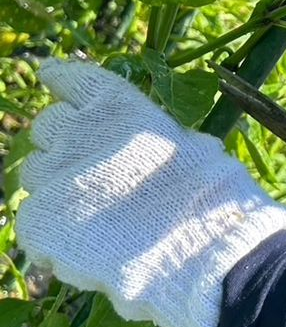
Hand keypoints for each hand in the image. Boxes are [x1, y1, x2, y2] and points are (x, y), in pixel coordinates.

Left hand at [14, 59, 285, 326]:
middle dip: (64, 141)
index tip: (52, 76)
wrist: (197, 251)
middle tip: (89, 165)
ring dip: (57, 184)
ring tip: (92, 211)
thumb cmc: (208, 197)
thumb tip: (149, 144)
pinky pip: (36, 220)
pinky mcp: (38, 222)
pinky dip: (57, 230)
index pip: (73, 79)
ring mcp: (54, 178)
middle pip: (48, 125)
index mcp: (118, 108)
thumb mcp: (193, 148)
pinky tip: (88, 242)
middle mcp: (78, 133)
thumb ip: (156, 138)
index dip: (62, 79)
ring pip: (37, 173)